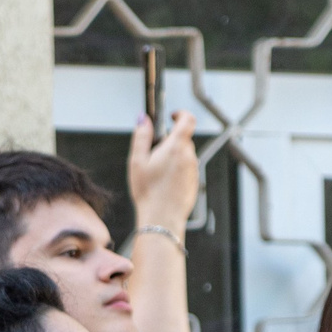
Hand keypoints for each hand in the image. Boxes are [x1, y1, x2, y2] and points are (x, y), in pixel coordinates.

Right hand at [127, 109, 200, 233]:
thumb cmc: (148, 192)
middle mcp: (189, 156)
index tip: (172, 116)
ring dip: (173, 158)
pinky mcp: (194, 182)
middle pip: (183, 139)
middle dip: (170, 141)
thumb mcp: (137, 161)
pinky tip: (164, 184)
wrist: (162, 218)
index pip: (188, 119)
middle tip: (153, 154)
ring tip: (157, 174)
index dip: (181, 114)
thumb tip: (143, 119)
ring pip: (184, 155)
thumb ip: (141, 136)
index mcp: (176, 147)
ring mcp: (193, 170)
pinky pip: (186, 170)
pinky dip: (176, 171)